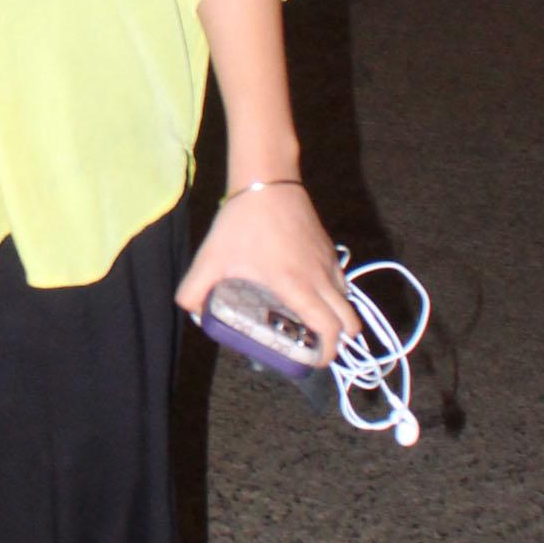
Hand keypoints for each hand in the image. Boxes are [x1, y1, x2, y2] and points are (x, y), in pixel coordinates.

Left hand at [177, 181, 358, 361]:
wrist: (267, 181)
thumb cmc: (241, 222)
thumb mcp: (210, 259)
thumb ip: (193, 291)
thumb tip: (196, 315)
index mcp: (297, 287)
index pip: (328, 329)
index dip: (326, 353)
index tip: (312, 361)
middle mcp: (320, 278)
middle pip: (350, 321)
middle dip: (339, 341)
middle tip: (315, 346)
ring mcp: (328, 262)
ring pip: (347, 300)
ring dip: (338, 317)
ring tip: (313, 323)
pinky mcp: (328, 248)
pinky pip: (341, 280)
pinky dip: (334, 294)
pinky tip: (311, 292)